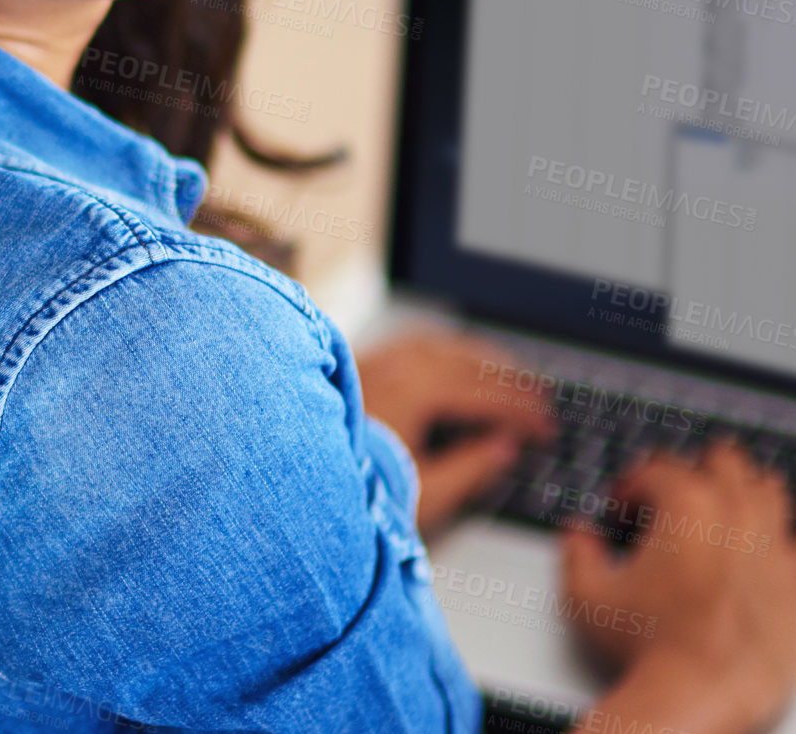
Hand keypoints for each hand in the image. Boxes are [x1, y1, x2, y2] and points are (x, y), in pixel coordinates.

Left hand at [354, 328, 553, 534]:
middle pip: (470, 363)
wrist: (288, 471)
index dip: (523, 413)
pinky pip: (417, 342)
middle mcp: (398, 363)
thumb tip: (503, 447)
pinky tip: (457, 361)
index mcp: (418, 391)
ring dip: (483, 361)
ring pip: (444, 345)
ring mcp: (377, 357)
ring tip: (512, 379)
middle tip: (542, 403)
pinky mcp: (362, 361)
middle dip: (511, 383)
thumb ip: (470, 469)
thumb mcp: (422, 493)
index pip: (487, 395)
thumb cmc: (352, 486)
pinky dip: (449, 350)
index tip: (548, 430)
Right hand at [563, 439, 795, 733]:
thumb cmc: (649, 644)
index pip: (654, 469)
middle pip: (721, 460)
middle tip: (673, 497)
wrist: (701, 693)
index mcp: (685, 503)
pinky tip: (752, 553)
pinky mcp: (795, 582)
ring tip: (720, 508)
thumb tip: (579, 534)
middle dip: (693, 471)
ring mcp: (772, 546)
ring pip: (766, 489)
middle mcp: (734, 514)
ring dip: (740, 491)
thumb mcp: (586, 593)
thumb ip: (576, 550)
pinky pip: (791, 541)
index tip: (620, 510)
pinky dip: (771, 539)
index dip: (629, 487)